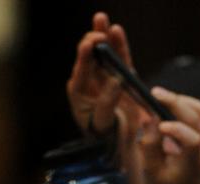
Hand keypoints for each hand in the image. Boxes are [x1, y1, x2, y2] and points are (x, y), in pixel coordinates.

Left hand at [66, 12, 134, 137]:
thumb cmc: (105, 139)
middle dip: (94, 37)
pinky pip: (120, 61)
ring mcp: (104, 80)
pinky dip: (119, 47)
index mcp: (78, 91)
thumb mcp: (103, 124)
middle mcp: (89, 82)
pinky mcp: (119, 81)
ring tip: (103, 19)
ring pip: (105, 54)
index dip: (87, 49)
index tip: (95, 41)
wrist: (116, 149)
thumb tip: (116, 80)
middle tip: (99, 22)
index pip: (81, 65)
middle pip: (91, 54)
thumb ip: (107, 102)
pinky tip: (117, 32)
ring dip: (105, 36)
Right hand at [139, 88, 199, 183]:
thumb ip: (150, 146)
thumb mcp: (151, 174)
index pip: (192, 139)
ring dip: (182, 101)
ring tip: (160, 98)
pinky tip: (169, 106)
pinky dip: (186, 107)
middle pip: (197, 116)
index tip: (158, 125)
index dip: (176, 129)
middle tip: (153, 93)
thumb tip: (149, 117)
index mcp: (194, 164)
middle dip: (175, 102)